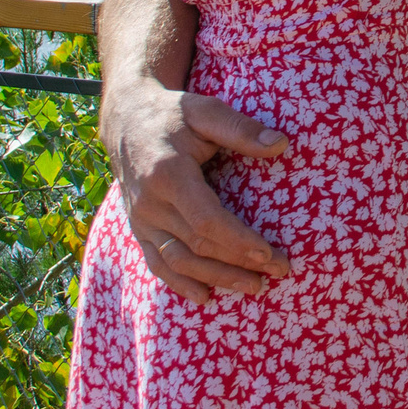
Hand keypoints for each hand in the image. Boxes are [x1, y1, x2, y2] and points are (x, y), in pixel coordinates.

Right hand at [101, 77, 293, 304]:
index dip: (237, 241)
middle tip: (280, 272)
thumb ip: (242, 129)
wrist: (125, 121)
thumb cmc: (172, 114)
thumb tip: (282, 144)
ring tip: (254, 287)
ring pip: (177, 262)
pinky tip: (206, 296)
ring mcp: (140, 220)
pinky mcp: (138, 228)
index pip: (205, 221)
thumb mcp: (206, 111)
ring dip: (216, 279)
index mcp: (167, 175)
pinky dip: (180, 284)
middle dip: (238, 265)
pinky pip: (157, 263)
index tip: (269, 253)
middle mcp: (149, 204)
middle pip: (196, 248)